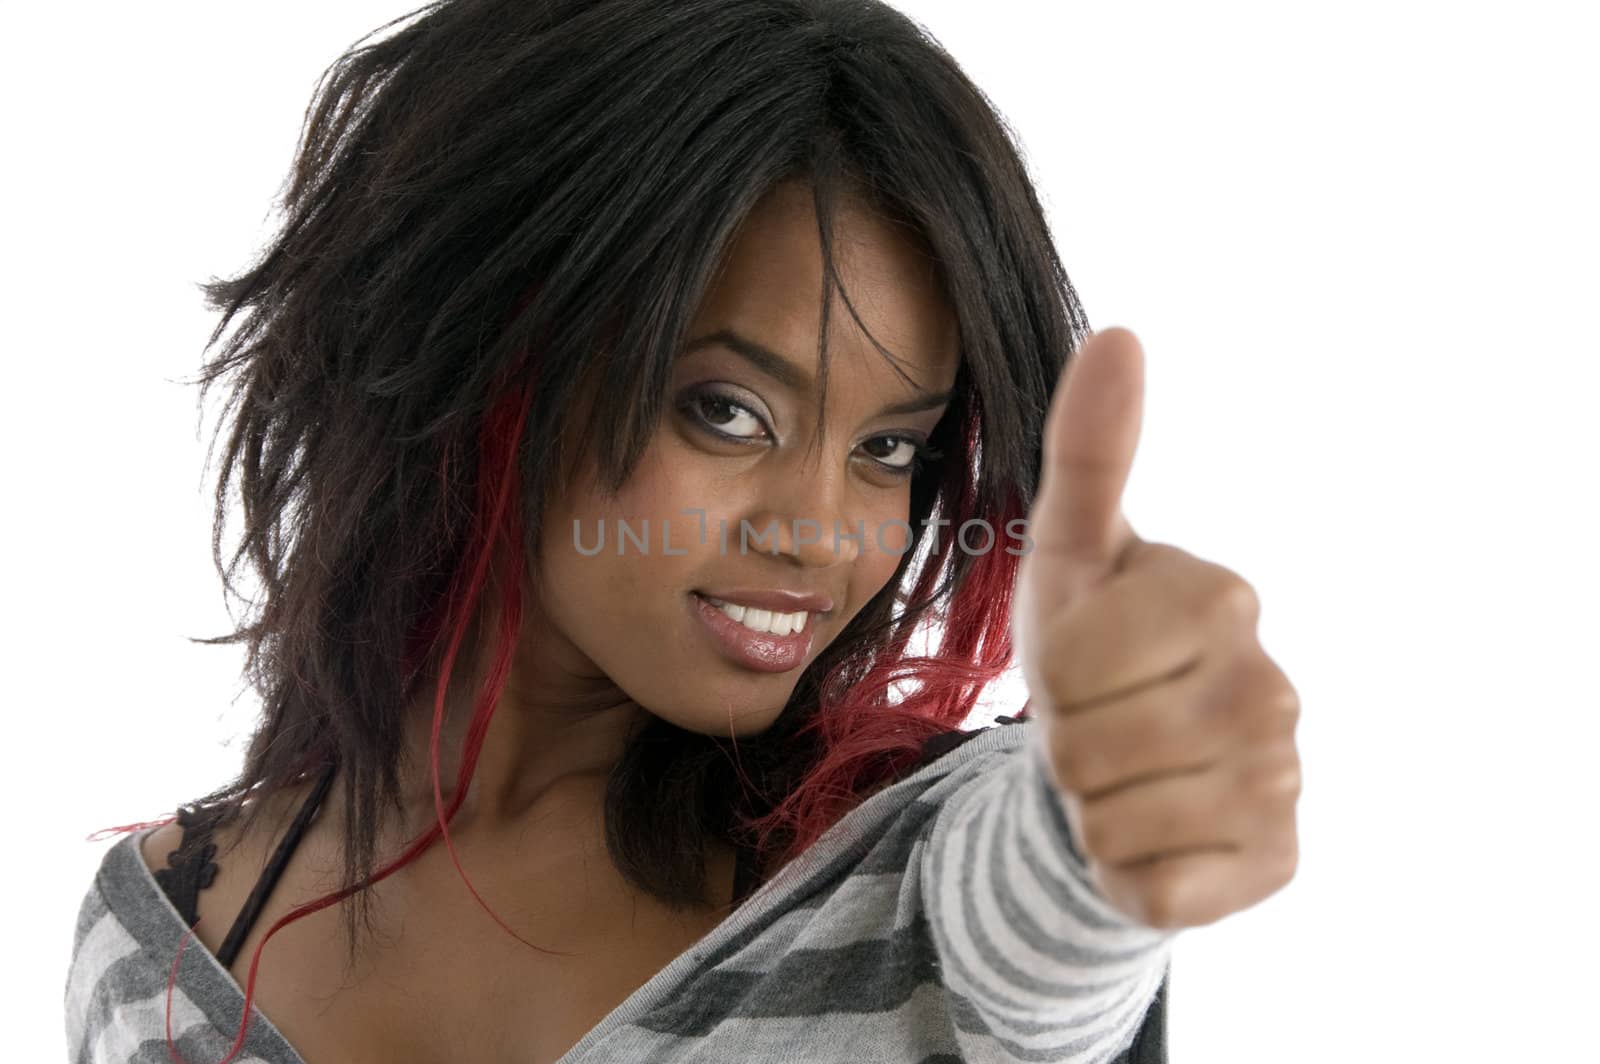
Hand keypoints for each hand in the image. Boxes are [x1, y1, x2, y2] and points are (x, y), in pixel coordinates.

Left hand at [1013, 327, 1301, 929]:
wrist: (1125, 766)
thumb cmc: (1092, 649)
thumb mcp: (1071, 553)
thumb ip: (1088, 450)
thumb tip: (1117, 332)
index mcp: (1221, 597)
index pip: (1074, 662)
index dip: (1051, 675)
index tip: (1081, 664)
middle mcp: (1272, 687)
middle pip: (1086, 746)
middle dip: (1062, 745)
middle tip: (1096, 727)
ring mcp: (1282, 782)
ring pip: (1112, 822)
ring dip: (1088, 809)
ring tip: (1123, 775)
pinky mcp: (1274, 865)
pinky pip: (1151, 892)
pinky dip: (1125, 873)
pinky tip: (1155, 834)